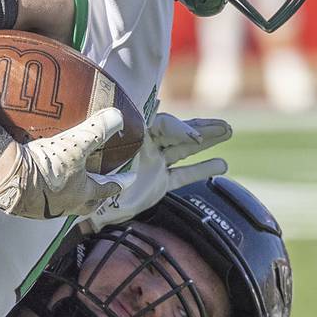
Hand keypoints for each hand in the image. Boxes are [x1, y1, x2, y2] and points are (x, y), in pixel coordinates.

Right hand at [0, 108, 124, 218]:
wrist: (8, 179)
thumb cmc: (46, 165)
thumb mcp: (75, 143)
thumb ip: (97, 130)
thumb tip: (118, 117)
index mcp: (83, 194)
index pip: (109, 188)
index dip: (122, 181)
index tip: (132, 177)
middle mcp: (67, 206)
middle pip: (88, 205)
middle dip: (97, 196)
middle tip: (101, 188)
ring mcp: (46, 209)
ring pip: (65, 205)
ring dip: (71, 196)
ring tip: (70, 185)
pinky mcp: (26, 207)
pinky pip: (44, 202)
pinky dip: (48, 194)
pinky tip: (41, 185)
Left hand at [84, 112, 231, 231]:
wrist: (87, 207)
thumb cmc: (90, 175)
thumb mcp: (100, 151)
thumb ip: (111, 131)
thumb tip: (126, 109)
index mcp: (132, 135)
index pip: (162, 125)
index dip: (180, 128)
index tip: (194, 138)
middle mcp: (146, 146)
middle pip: (178, 132)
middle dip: (201, 128)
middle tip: (225, 126)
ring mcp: (154, 164)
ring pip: (185, 150)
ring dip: (207, 141)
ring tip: (228, 131)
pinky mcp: (159, 183)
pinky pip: (183, 174)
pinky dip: (201, 169)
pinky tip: (222, 164)